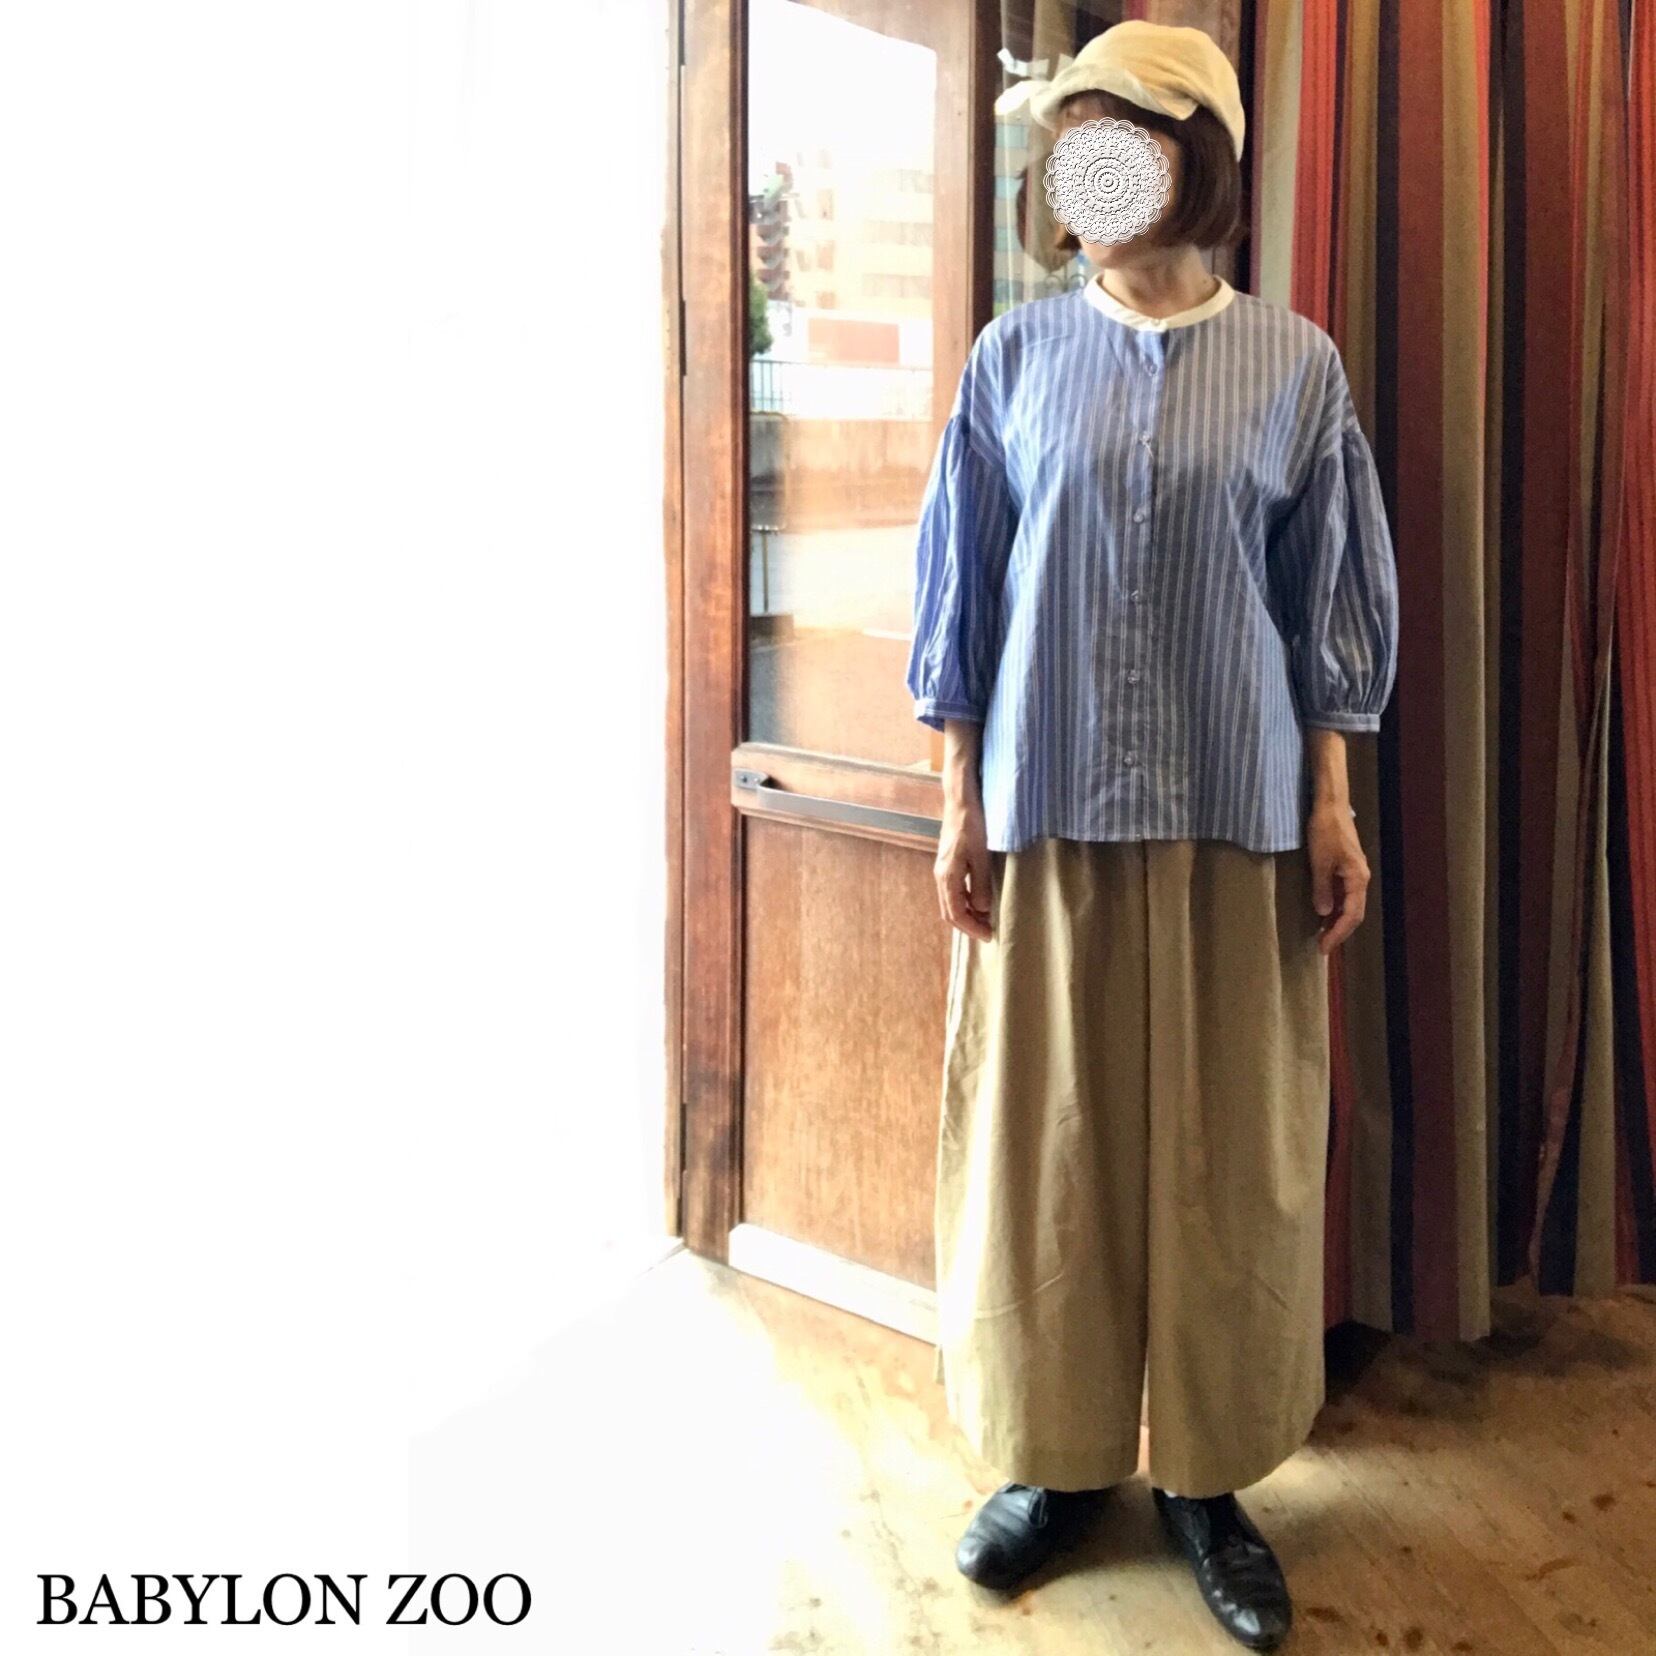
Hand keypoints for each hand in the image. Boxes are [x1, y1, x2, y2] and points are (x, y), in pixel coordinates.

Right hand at [935, 798, 993, 940]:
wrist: (960, 803)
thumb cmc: (971, 826)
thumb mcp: (981, 856)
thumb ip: (981, 884)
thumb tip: (982, 909)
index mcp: (947, 876)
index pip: (956, 913)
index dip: (972, 927)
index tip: (988, 935)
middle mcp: (941, 876)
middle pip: (949, 913)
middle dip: (967, 926)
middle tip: (987, 932)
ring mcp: (942, 871)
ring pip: (950, 903)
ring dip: (966, 915)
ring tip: (985, 920)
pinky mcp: (947, 865)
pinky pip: (953, 892)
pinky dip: (964, 902)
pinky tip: (978, 901)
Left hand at [1306, 800, 1369, 953]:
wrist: (1331, 807)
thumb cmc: (1325, 831)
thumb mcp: (1319, 862)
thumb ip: (1322, 888)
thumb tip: (1323, 913)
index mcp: (1358, 879)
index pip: (1351, 915)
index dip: (1338, 933)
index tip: (1324, 947)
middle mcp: (1360, 879)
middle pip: (1354, 913)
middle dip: (1339, 931)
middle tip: (1322, 947)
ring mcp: (1355, 873)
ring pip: (1349, 905)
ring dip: (1337, 920)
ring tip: (1322, 934)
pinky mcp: (1347, 867)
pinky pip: (1344, 894)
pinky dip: (1335, 907)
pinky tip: (1324, 913)